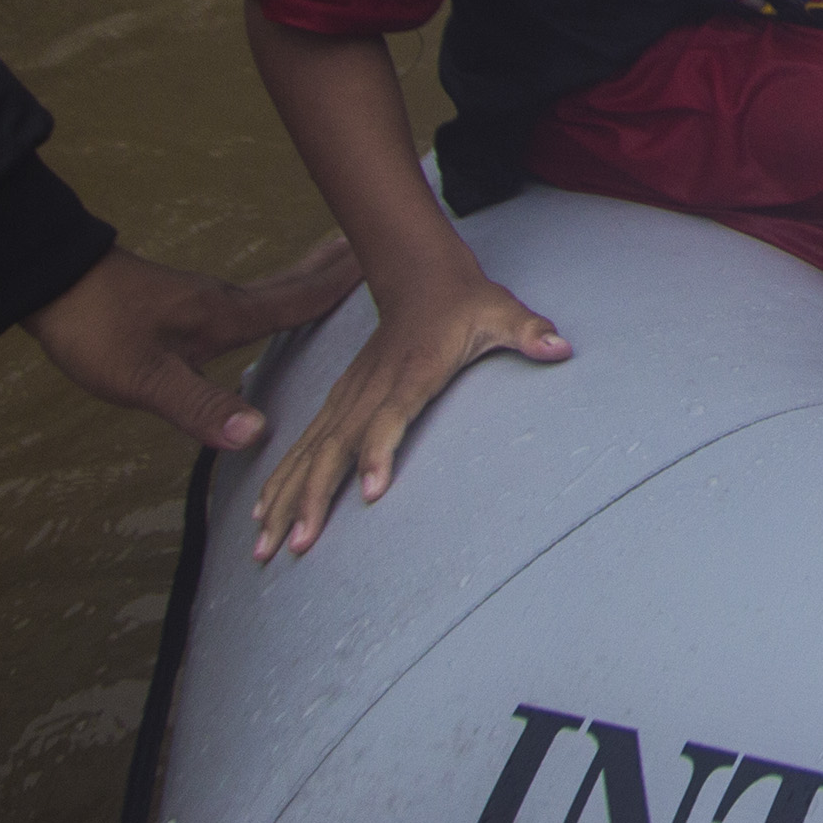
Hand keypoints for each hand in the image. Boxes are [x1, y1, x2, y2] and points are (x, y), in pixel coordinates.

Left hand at [22, 236, 359, 451]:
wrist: (50, 284)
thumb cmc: (96, 329)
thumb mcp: (142, 378)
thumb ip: (199, 406)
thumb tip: (258, 436)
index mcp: (228, 317)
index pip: (302, 300)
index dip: (348, 286)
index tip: (395, 263)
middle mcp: (228, 303)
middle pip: (300, 283)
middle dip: (343, 269)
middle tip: (388, 246)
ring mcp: (208, 302)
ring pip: (280, 287)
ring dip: (319, 276)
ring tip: (351, 266)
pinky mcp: (189, 307)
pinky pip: (259, 297)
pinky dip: (287, 290)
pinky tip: (280, 303)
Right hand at [248, 261, 569, 560]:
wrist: (420, 275)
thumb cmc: (467, 303)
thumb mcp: (503, 312)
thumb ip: (529, 331)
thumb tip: (561, 346)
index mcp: (412, 371)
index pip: (392, 414)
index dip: (380, 451)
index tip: (370, 492)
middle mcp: (371, 387)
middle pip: (336, 446)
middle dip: (312, 497)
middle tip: (297, 544)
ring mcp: (349, 395)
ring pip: (310, 451)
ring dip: (285, 498)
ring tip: (263, 546)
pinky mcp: (338, 400)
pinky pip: (304, 444)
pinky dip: (280, 478)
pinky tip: (262, 513)